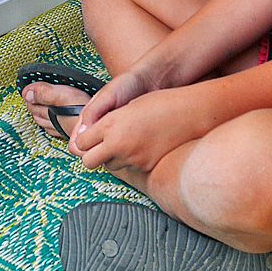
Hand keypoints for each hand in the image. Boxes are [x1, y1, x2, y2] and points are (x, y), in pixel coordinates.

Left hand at [71, 83, 219, 173]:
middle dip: (91, 156)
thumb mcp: (128, 107)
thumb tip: (90, 132)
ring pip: (109, 166)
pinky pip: (129, 168)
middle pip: (89, 161)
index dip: (84, 141)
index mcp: (110, 124)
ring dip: (112, 158)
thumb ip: (106, 121)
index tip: (88, 139)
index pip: (82, 141)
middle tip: (99, 148)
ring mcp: (132, 156)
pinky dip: (130, 161)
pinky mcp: (146, 166)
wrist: (189, 113)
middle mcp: (118, 143)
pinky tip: (140, 148)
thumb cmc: (158, 103)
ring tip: (125, 144)